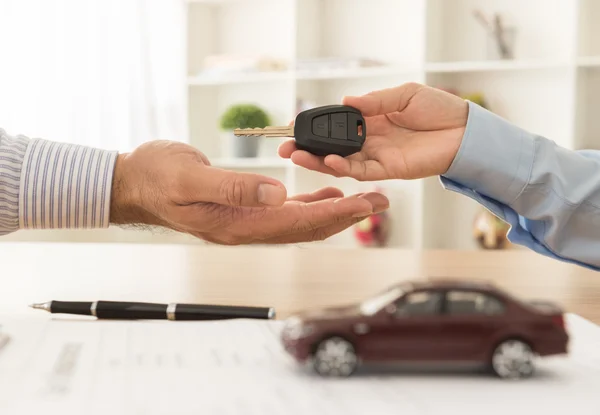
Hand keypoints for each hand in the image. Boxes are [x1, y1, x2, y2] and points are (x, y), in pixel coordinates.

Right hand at [109, 141, 387, 244]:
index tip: (367, 203)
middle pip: (307, 227)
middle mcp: (247, 229)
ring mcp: (245, 222)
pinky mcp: (243, 210)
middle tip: (381, 201)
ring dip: (334, 211)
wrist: (136, 183)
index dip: (335, 214)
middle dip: (346, 215)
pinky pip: (284, 212)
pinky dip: (309, 205)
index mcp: (238, 224)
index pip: (298, 223)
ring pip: (300, 222)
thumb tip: (276, 193)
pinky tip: (325, 195)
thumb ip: (233, 187)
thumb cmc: (158, 177)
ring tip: (365, 199)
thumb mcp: (191, 177)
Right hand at [278, 82, 468, 180]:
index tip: (296, 125)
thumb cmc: (439, 109)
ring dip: (318, 161)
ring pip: (341, 162)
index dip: (318, 127)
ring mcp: (378, 157)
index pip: (338, 125)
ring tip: (296, 156)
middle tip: (285, 147)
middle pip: (333, 147)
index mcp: (372, 120)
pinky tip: (328, 161)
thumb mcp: (404, 94)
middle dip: (308, 148)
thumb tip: (346, 100)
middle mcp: (370, 140)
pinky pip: (360, 171)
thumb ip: (374, 101)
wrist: (465, 131)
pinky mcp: (389, 170)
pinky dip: (343, 167)